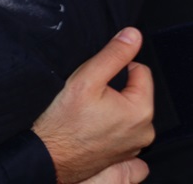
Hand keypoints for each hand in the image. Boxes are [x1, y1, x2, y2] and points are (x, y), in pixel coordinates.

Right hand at [33, 27, 154, 183]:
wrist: (49, 156)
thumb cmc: (63, 122)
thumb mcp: (86, 79)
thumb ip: (113, 55)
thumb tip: (132, 35)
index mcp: (140, 110)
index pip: (140, 71)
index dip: (115, 68)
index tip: (95, 79)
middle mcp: (143, 131)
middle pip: (133, 92)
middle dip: (113, 90)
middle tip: (87, 97)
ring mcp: (133, 145)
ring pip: (125, 110)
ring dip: (110, 108)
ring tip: (86, 113)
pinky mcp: (122, 154)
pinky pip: (120, 128)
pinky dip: (106, 124)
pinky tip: (87, 127)